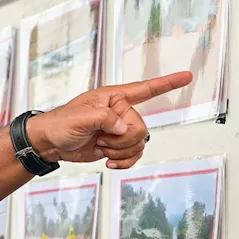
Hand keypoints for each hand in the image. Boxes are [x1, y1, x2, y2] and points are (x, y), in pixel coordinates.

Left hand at [25, 72, 192, 168]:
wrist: (51, 143)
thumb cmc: (61, 123)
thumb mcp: (81, 117)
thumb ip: (106, 118)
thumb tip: (124, 128)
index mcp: (114, 97)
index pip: (145, 89)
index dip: (167, 83)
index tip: (187, 76)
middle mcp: (121, 111)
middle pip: (141, 129)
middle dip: (121, 140)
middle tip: (100, 139)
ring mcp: (120, 130)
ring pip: (139, 144)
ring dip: (119, 152)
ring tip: (99, 146)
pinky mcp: (117, 145)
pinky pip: (134, 155)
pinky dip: (123, 162)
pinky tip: (108, 161)